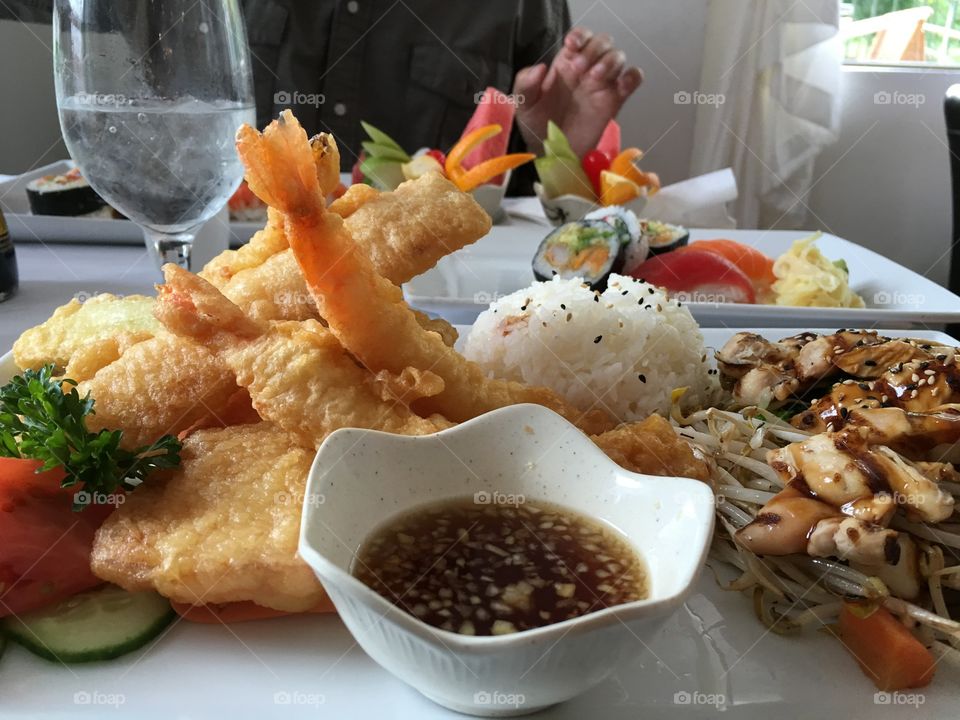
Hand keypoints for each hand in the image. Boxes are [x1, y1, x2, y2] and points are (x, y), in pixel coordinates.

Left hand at [514, 27, 642, 156]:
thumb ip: (526, 83)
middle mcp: (586, 70)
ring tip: (594, 77)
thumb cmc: (538, 127)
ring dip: (610, 61)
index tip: (572, 46)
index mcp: (565, 64)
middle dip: (593, 49)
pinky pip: (633, 79)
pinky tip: (621, 85)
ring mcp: (602, 85)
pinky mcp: (614, 101)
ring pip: (618, 57)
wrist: (552, 155)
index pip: (580, 38)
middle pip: (602, 42)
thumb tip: (540, 68)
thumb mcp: (524, 104)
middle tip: (579, 68)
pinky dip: (632, 77)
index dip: (580, 36)